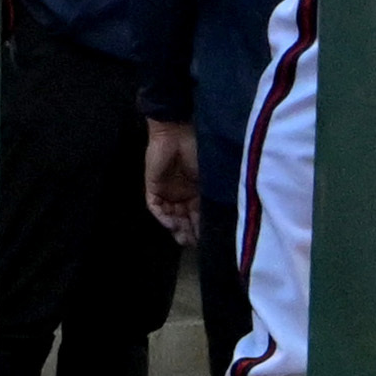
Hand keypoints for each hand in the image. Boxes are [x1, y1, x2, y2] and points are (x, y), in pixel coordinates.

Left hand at [144, 117, 199, 245]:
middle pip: (185, 219)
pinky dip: (164, 218)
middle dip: (190, 232)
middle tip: (195, 243)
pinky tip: (173, 224)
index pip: (199, 216)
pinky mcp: (153, 188)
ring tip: (185, 237)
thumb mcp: (209, 178)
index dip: (203, 228)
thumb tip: (222, 219)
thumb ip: (211, 197)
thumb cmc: (198, 151)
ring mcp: (167, 192)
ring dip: (177, 228)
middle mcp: (182, 194)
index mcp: (197, 191)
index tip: (209, 240)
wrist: (176, 132)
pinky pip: (157, 208)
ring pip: (171, 217)